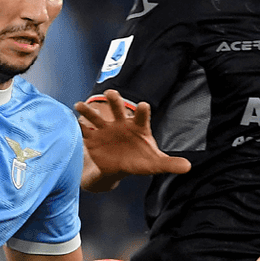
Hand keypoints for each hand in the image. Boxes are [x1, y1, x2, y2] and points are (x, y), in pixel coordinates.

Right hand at [76, 89, 191, 185]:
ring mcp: (105, 130)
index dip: (142, 111)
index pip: (142, 116)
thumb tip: (189, 167)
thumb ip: (169, 163)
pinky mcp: (93, 138)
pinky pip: (83, 131)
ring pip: (96, 117)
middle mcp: (121, 124)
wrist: (119, 166)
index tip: (143, 105)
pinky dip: (77, 126)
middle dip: (114, 101)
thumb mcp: (154, 164)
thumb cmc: (140, 160)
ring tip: (79, 106)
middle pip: (118, 109)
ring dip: (88, 111)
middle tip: (111, 93)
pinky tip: (70, 122)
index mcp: (138, 127)